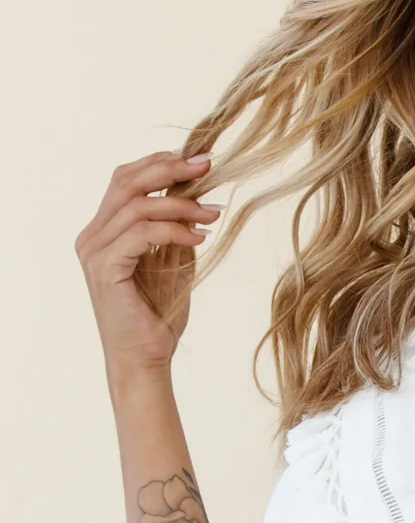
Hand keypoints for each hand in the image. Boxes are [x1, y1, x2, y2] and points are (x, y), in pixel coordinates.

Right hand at [75, 151, 220, 377]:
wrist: (145, 360)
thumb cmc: (158, 318)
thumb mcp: (174, 264)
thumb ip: (177, 231)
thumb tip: (200, 199)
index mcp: (104, 232)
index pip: (127, 181)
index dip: (162, 164)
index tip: (201, 162)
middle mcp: (93, 237)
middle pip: (127, 182)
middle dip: (170, 170)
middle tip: (207, 167)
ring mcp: (94, 251)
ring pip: (138, 206)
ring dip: (181, 204)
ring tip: (214, 213)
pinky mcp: (104, 268)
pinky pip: (142, 233)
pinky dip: (174, 230)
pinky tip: (200, 237)